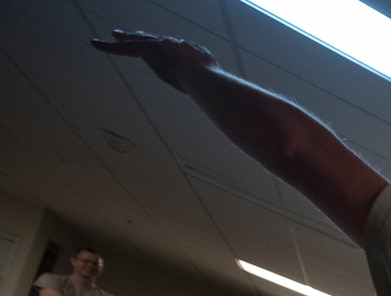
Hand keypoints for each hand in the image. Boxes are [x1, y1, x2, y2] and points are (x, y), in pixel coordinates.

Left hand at [91, 30, 217, 91]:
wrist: (200, 75)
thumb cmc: (209, 80)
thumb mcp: (213, 79)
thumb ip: (212, 82)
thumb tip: (223, 93)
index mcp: (182, 51)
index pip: (168, 46)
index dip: (159, 44)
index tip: (154, 43)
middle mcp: (168, 44)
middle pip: (150, 39)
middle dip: (138, 36)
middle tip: (129, 33)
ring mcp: (156, 45)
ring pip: (134, 41)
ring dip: (122, 39)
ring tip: (113, 35)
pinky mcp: (144, 49)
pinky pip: (121, 48)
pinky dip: (107, 47)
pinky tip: (94, 43)